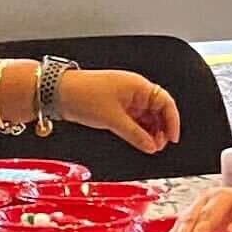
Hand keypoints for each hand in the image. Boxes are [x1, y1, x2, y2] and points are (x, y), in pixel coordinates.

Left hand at [64, 68, 180, 151]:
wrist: (57, 92)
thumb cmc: (82, 94)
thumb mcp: (113, 119)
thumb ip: (136, 135)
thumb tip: (150, 146)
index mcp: (138, 86)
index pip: (166, 103)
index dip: (173, 121)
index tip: (172, 138)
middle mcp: (134, 90)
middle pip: (158, 111)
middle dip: (161, 129)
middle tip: (158, 145)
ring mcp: (125, 98)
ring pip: (146, 117)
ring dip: (149, 132)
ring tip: (148, 145)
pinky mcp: (115, 106)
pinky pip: (134, 119)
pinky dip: (137, 130)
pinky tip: (138, 140)